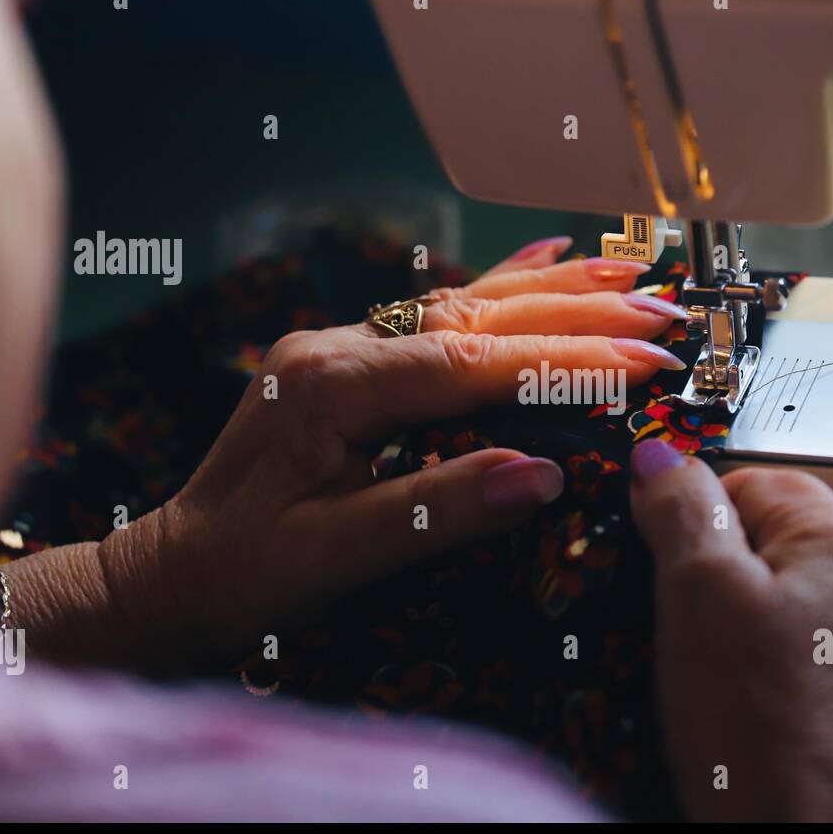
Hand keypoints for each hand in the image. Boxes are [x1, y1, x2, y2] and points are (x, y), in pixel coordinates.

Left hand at [94, 242, 688, 668]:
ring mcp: (344, 346)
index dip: (564, 359)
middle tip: (662, 311)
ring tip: (630, 272)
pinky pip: (438, 316)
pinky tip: (544, 260)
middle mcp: (340, 347)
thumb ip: (437, 510)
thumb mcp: (337, 555)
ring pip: (465, 304)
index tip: (641, 360)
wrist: (170, 572)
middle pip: (479, 317)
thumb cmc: (241, 572)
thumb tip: (542, 474)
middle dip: (579, 312)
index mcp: (335, 386)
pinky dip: (499, 289)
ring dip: (553, 290)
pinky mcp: (352, 362)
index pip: (473, 362)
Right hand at [629, 440, 832, 820]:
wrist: (793, 830)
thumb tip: (659, 452)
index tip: (679, 572)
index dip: (699, 524)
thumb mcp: (694, 590)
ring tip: (732, 669)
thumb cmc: (754, 721)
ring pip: (793, 586)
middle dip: (729, 570)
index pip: (752, 481)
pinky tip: (759, 692)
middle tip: (704, 629)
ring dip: (753, 613)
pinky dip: (781, 652)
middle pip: (777, 533)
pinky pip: (814, 634)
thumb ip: (680, 505)